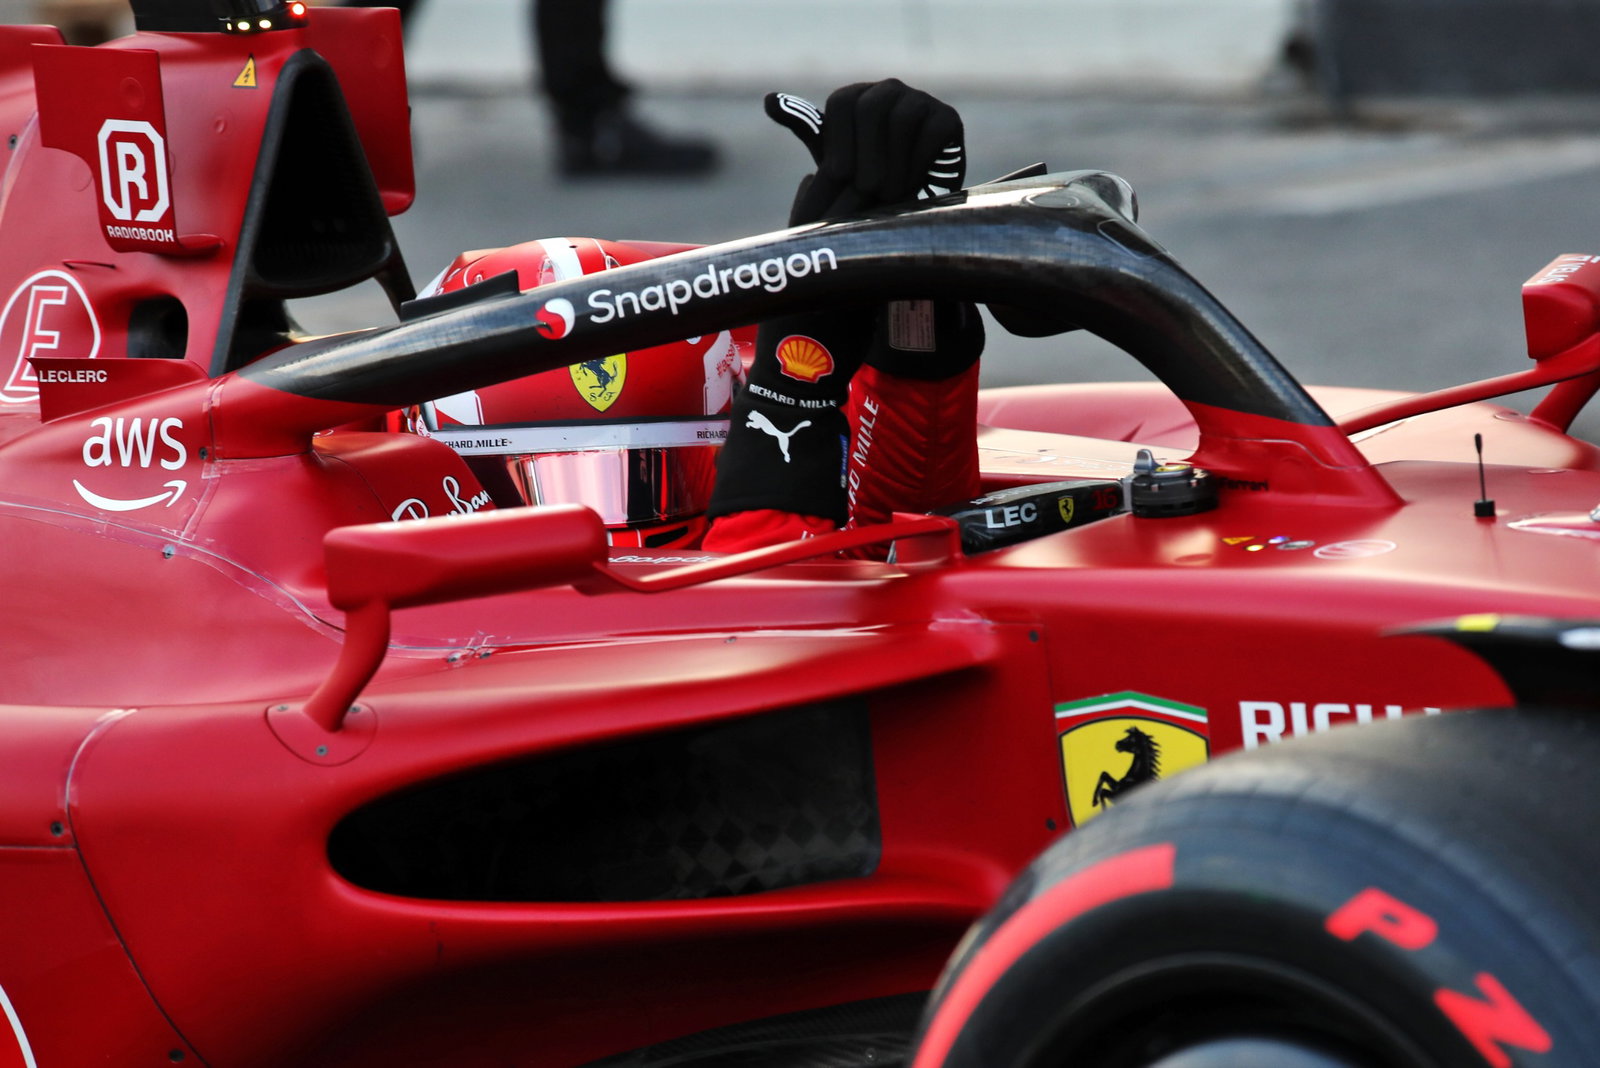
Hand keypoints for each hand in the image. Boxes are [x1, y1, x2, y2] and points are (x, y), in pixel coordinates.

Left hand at [764, 79, 965, 223]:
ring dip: (891, 163)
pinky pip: (931, 134)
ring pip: (901, 119)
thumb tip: (769, 100)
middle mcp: (889, 90)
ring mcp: (920, 101)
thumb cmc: (864, 178)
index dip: (838, 139)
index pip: (842, 101)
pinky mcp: (948, 120)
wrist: (910, 199)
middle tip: (864, 189)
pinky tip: (911, 186)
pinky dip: (917, 163)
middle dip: (865, 154)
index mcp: (858, 95)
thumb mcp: (832, 154)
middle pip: (871, 107)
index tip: (838, 174)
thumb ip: (804, 125)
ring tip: (887, 193)